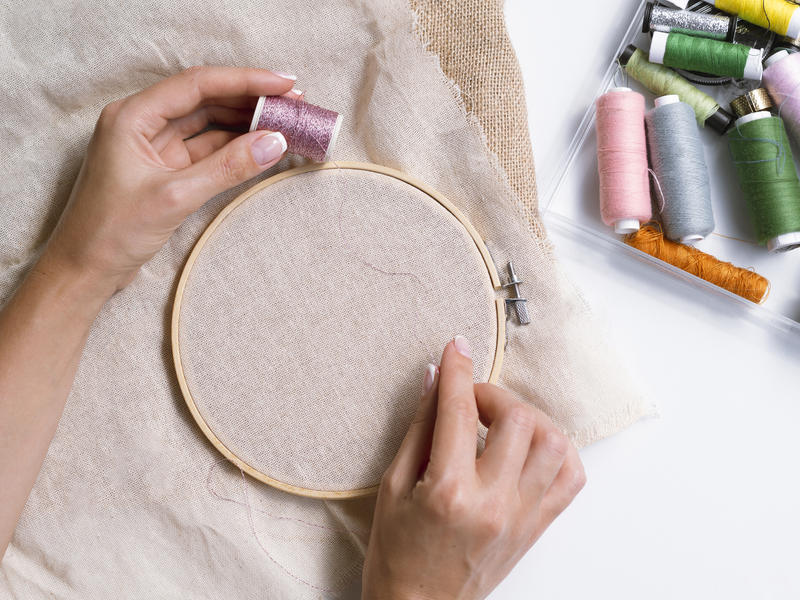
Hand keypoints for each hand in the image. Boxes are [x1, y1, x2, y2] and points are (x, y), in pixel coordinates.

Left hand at [36, 66, 298, 295]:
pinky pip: (207, 150)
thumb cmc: (112, 231)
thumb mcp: (176, 196)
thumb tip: (275, 142)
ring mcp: (155, 148)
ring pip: (209, 124)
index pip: (197, 84)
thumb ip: (228, 167)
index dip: (244, 80)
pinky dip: (235, 149)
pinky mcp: (165, 171)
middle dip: (249, 99)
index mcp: (133, 117)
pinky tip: (262, 148)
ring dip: (246, 123)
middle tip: (294, 103)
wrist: (84, 271)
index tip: (283, 83)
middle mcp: (143, 124)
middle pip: (205, 99)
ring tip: (285, 123)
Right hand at [362, 336, 585, 599]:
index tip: (455, 349)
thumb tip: (434, 380)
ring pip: (554, 442)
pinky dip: (558, 450)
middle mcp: (494, 502)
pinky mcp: (536, 527)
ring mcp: (522, 516)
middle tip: (470, 399)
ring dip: (529, 417)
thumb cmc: (398, 555)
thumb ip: (419, 428)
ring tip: (502, 422)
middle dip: (493, 394)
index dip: (457, 370)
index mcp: (449, 491)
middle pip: (518, 419)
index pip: (459, 411)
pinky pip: (571, 478)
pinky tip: (531, 446)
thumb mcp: (392, 487)